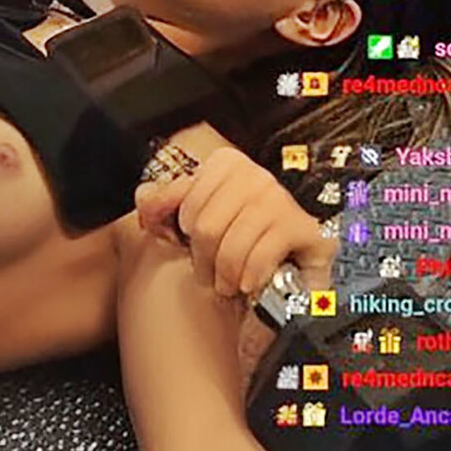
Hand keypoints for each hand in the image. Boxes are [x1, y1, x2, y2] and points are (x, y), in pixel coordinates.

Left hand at [133, 147, 337, 297]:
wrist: (285, 281)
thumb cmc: (231, 246)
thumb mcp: (191, 221)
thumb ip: (162, 204)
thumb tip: (144, 198)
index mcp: (227, 165)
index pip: (187, 197)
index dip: (183, 227)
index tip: (189, 240)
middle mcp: (257, 176)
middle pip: (207, 224)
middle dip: (203, 259)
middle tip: (208, 274)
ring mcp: (283, 201)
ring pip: (232, 243)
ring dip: (225, 275)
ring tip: (227, 284)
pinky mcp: (305, 230)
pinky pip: (262, 255)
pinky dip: (250, 276)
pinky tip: (249, 284)